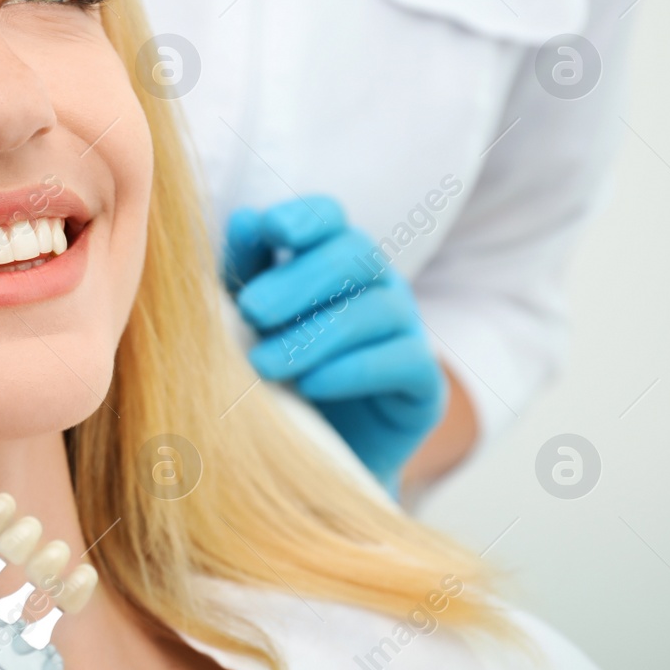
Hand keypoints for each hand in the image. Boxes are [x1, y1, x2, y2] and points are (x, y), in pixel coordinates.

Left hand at [223, 196, 446, 493]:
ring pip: (375, 311)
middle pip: (354, 256)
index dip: (305, 216)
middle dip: (298, 280)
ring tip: (263, 363)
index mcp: (333, 261)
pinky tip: (311, 385)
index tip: (270, 228)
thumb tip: (245, 219)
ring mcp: (407, 331)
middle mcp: (378, 285)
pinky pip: (402, 361)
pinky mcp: (424, 383)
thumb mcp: (251, 322)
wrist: (313, 453)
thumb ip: (247, 272)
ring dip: (315, 335)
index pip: (330, 218)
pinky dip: (353, 370)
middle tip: (252, 310)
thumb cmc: (276, 374)